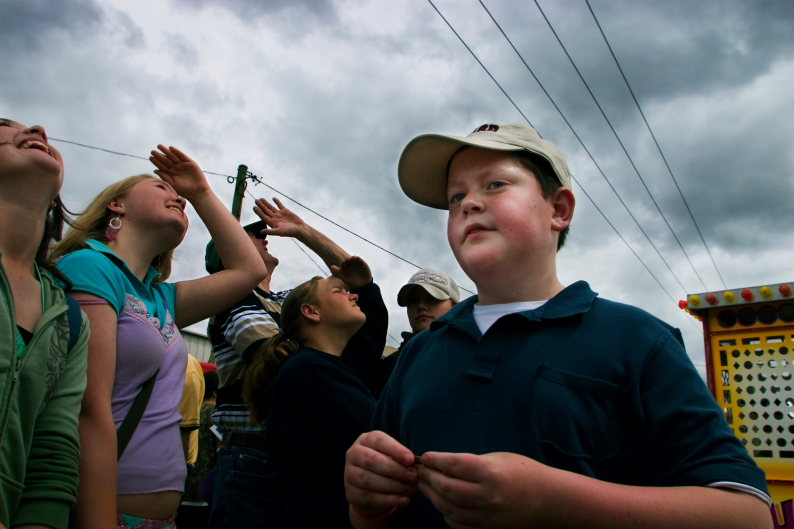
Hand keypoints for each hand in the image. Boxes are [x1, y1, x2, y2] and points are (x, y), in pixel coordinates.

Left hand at [149, 145, 209, 201]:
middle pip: (166, 160)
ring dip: (166, 151)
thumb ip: (164, 177)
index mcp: (170, 173)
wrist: (197, 191)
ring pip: (173, 156)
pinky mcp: (190, 162)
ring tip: (159, 147)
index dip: (156, 162)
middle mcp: (176, 168)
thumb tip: (155, 170)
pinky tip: (171, 148)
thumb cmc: (184, 190)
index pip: (162, 166)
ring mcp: (182, 165)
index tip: (150, 157)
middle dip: (159, 155)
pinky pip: (182, 156)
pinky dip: (177, 152)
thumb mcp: (172, 184)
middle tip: (152, 151)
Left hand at [253, 197, 306, 238]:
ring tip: (261, 199)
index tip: (254, 207)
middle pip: (266, 211)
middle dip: (261, 206)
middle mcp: (275, 218)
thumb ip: (270, 231)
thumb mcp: (279, 232)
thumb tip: (261, 232)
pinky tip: (273, 198)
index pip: (263, 216)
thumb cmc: (290, 232)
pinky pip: (280, 205)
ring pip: (271, 207)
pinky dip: (277, 202)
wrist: (300, 229)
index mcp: (272, 223)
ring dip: (266, 203)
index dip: (258, 212)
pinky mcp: (286, 211)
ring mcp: (280, 214)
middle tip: (255, 200)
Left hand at [331, 256, 371, 289]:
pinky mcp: (361, 263)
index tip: (344, 263)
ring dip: (352, 258)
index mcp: (345, 268)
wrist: (363, 285)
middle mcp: (350, 265)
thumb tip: (331, 266)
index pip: (343, 264)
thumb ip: (338, 273)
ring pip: (353, 259)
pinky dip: (357, 258)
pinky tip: (356, 258)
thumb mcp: (345, 279)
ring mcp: (355, 263)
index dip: (343, 263)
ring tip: (352, 258)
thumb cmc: (353, 283)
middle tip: (347, 260)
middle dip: (347, 260)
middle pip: (348, 260)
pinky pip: (359, 259)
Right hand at [345, 431, 417, 517]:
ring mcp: (349, 474)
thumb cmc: (385, 465)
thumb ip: (400, 457)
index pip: (379, 441)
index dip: (395, 450)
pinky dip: (389, 499)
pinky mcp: (351, 493)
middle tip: (413, 477)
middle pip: (372, 461)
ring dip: (393, 486)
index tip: (411, 460)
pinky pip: (370, 497)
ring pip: (369, 480)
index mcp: (365, 440)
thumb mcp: (391, 456)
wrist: (370, 488)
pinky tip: (404, 500)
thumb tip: (412, 462)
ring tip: (410, 489)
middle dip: (395, 470)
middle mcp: (353, 454)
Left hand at [417, 452, 548, 528]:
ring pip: (448, 508)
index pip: (453, 465)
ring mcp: (486, 516)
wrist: (548, 500)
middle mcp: (487, 496)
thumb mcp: (497, 459)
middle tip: (420, 471)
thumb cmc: (522, 472)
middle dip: (429, 478)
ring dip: (433, 496)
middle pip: (446, 488)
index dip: (435, 460)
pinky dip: (446, 514)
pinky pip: (457, 524)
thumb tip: (441, 464)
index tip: (425, 457)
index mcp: (490, 473)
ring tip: (426, 486)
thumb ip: (470, 463)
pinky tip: (442, 503)